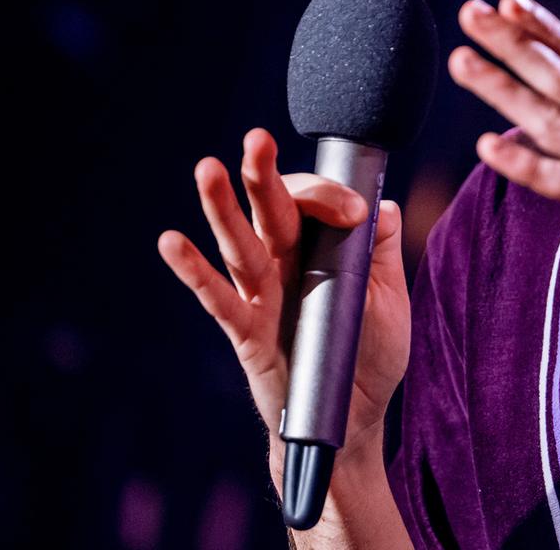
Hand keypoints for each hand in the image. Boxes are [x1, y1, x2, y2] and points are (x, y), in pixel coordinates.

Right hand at [157, 128, 411, 454]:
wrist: (351, 420)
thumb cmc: (367, 356)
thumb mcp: (389, 298)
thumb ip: (380, 250)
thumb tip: (381, 204)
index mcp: (320, 248)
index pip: (316, 204)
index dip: (332, 198)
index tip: (356, 213)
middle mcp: (286, 263)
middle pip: (272, 210)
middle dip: (263, 174)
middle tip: (257, 138)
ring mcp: (262, 295)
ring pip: (240, 244)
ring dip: (222, 208)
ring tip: (207, 168)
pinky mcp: (246, 331)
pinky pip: (218, 298)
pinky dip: (194, 272)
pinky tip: (171, 242)